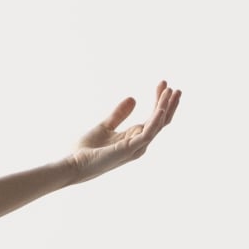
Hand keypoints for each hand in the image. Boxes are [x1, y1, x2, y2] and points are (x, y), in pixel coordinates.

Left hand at [64, 82, 180, 180]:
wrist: (74, 164)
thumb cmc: (86, 150)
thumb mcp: (105, 126)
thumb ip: (119, 114)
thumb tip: (133, 98)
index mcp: (134, 137)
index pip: (154, 118)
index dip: (160, 101)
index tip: (163, 84)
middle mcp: (139, 143)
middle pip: (161, 121)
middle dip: (169, 104)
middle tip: (175, 87)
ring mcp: (135, 147)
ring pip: (157, 125)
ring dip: (165, 108)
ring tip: (171, 91)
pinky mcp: (129, 149)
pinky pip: (148, 134)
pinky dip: (155, 121)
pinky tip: (161, 109)